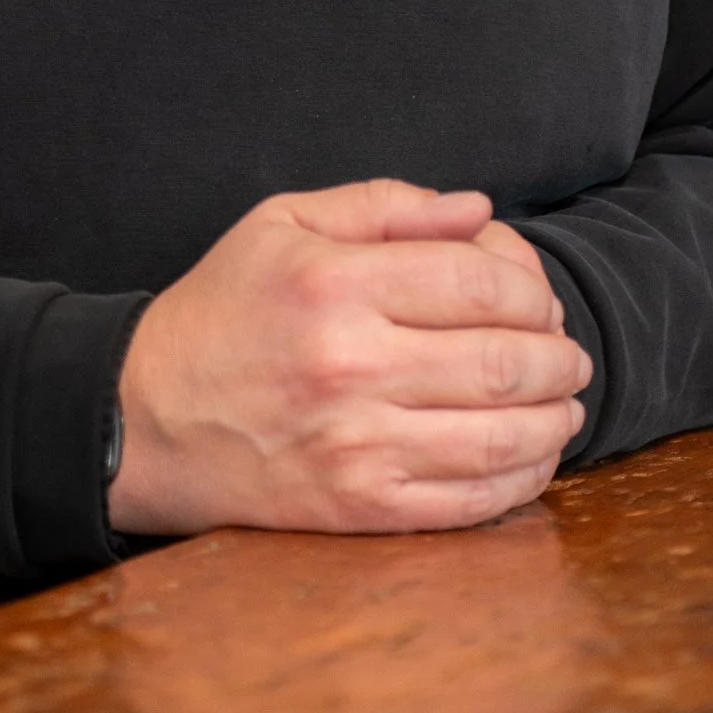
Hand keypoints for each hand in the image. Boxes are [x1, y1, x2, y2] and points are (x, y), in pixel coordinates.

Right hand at [108, 180, 590, 538]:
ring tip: (565, 405)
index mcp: (336, 285)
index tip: (540, 300)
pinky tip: (531, 458)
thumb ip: (384, 204)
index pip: (478, 284)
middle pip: (504, 362)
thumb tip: (478, 210)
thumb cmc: (222, 310)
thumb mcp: (282, 222)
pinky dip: (520, 481)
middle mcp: (352, 365)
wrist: (143, 417)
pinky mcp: (358, 507)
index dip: (533, 291)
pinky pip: (469, 502)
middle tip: (569, 354)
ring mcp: (357, 445)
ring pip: (500, 438)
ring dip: (555, 422)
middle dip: (559, 357)